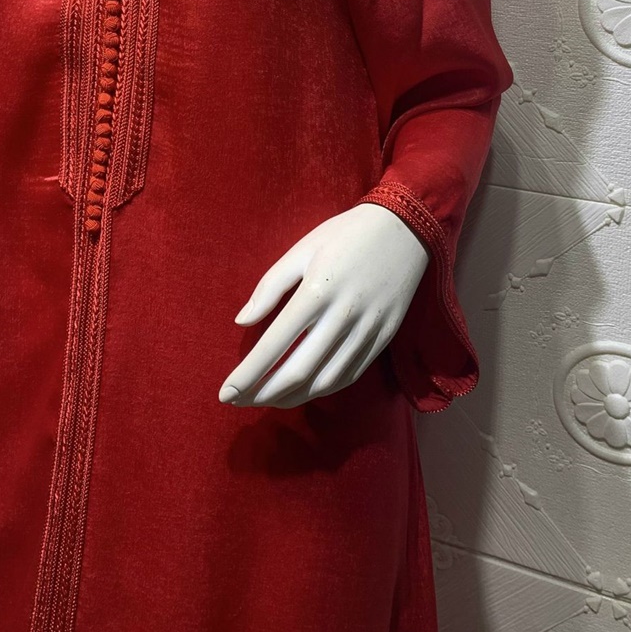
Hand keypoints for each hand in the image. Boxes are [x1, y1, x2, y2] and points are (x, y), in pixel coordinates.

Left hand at [218, 202, 429, 408]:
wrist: (405, 229)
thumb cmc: (344, 235)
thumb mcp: (301, 250)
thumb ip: (270, 287)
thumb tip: (242, 321)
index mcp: (316, 292)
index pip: (275, 345)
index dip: (248, 374)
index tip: (226, 392)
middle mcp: (342, 317)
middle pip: (298, 372)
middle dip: (264, 394)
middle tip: (239, 402)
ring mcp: (367, 331)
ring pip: (325, 381)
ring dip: (292, 398)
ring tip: (266, 400)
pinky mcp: (384, 338)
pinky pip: (349, 375)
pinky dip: (322, 389)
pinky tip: (303, 391)